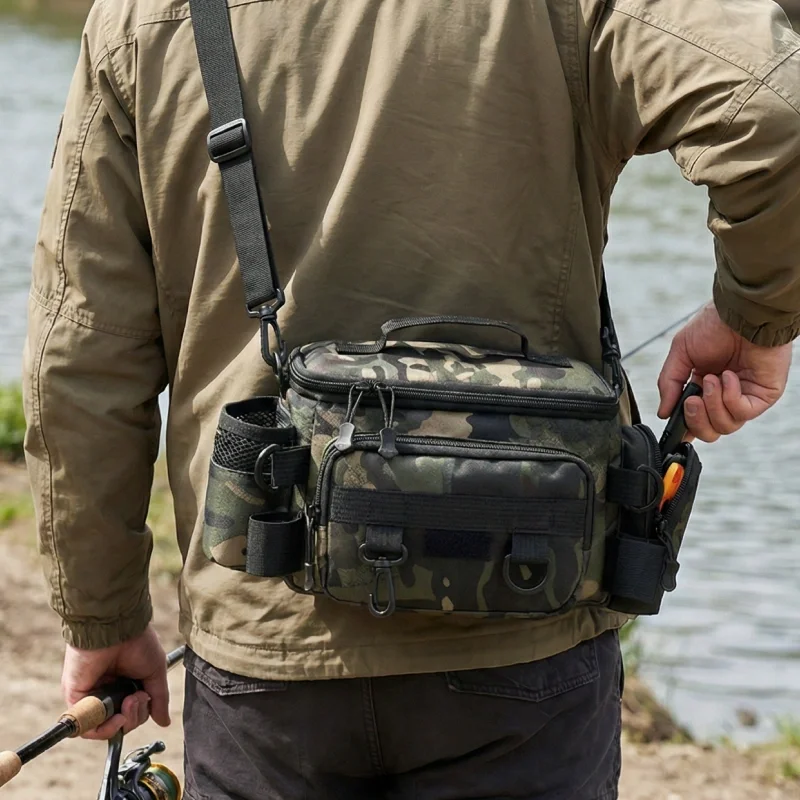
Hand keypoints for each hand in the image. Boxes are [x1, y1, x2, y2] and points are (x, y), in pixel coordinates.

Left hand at [61, 625, 169, 739]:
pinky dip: (103, 729)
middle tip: (137, 698)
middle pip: (120, 723)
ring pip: (104, 727)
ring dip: (122, 722)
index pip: (132, 713)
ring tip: (128, 702)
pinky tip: (117, 718)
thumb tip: (164, 721)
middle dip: (134, 717)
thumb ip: (158, 699)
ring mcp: (91, 696)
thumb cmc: (138, 642)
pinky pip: (86, 727)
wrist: (117, 629)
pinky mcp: (77, 698)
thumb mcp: (155, 671)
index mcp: (125, 684)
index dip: (141, 712)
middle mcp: (107, 691)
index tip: (145, 697)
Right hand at [657, 303, 791, 442]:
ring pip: (725, 426)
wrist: (740, 313)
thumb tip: (663, 412)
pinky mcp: (762, 396)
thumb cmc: (714, 325)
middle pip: (709, 432)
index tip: (672, 425)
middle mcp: (723, 396)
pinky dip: (729, 397)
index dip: (684, 427)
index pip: (694, 420)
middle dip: (696, 420)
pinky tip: (729, 376)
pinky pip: (742, 412)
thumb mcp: (680, 353)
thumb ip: (669, 383)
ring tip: (711, 379)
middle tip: (691, 400)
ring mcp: (744, 397)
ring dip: (712, 403)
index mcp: (703, 387)